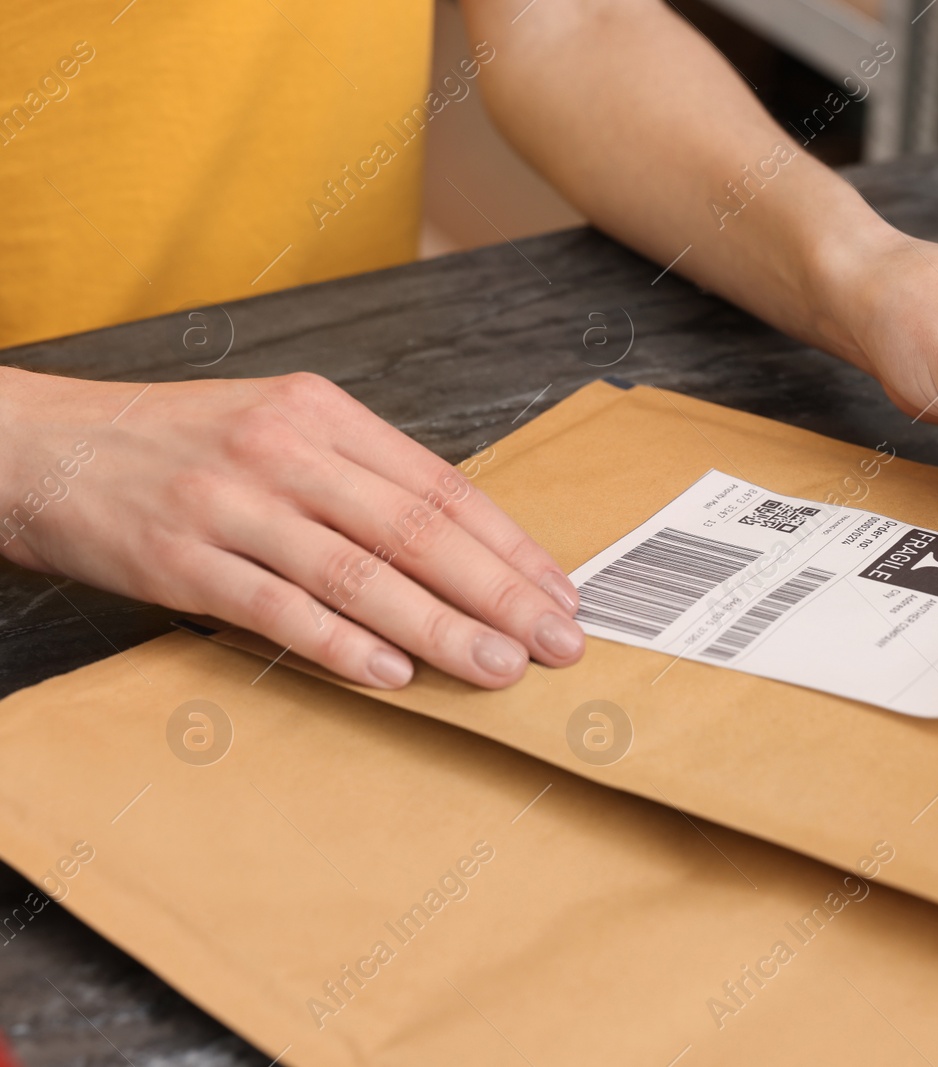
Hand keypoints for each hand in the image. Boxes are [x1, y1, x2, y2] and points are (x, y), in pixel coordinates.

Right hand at [0, 369, 583, 688]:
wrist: (41, 446)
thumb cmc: (179, 443)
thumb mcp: (278, 426)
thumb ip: (360, 475)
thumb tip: (461, 545)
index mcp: (322, 412)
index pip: (440, 485)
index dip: (509, 545)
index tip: (558, 591)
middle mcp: (284, 449)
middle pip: (416, 529)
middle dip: (499, 591)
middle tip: (557, 641)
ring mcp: (231, 503)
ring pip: (359, 573)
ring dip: (439, 627)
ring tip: (499, 666)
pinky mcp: (180, 559)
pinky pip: (279, 609)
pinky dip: (342, 645)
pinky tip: (395, 674)